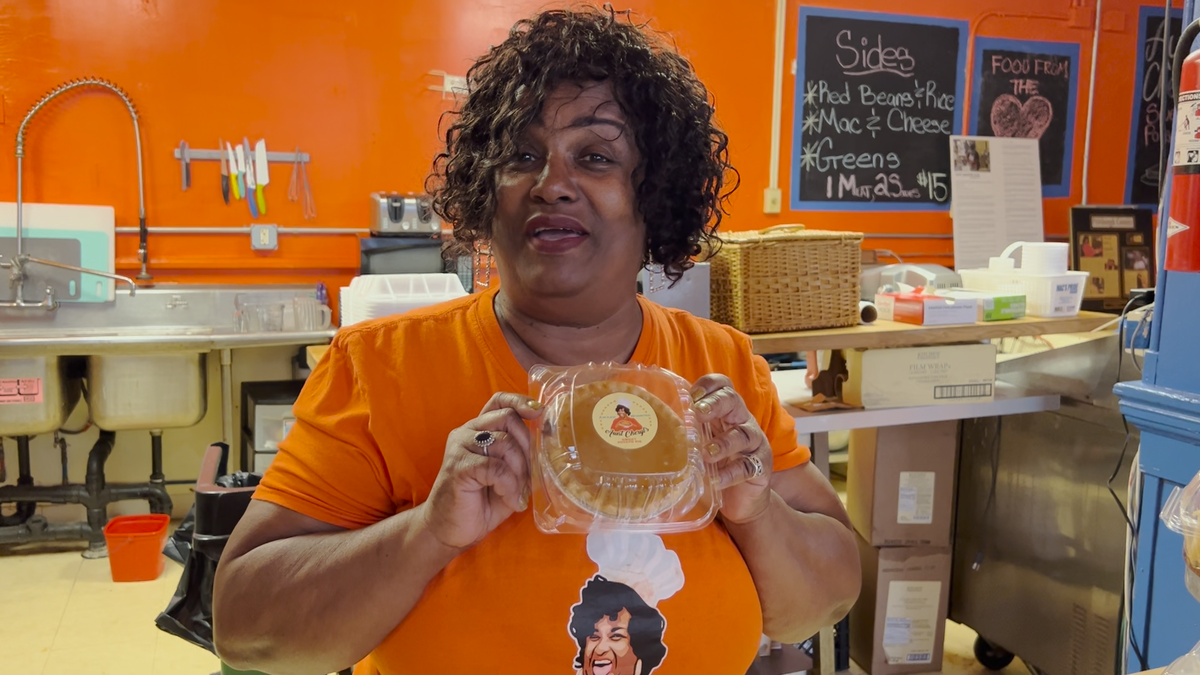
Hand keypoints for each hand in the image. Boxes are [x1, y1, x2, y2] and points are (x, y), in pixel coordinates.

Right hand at [421, 393, 542, 549]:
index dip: (520, 401)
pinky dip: (510, 486)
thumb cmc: (481, 503)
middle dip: (527, 447)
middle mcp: (467, 432)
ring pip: (505, 443)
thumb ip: (522, 456)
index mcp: (478, 429)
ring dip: (520, 472)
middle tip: (528, 477)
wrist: (449, 530)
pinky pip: (496, 467)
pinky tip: (512, 501)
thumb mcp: (509, 475)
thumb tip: (550, 442)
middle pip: (508, 418)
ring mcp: (460, 447)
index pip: (499, 400)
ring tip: (517, 493)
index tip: (539, 411)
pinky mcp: (459, 466)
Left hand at [691, 375, 772, 523]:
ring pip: (743, 434)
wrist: (740, 499)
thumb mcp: (700, 444)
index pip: (722, 386)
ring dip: (724, 442)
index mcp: (726, 412)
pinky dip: (731, 473)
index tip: (692, 395)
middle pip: (734, 401)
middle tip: (698, 413)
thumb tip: (648, 426)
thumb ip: (685, 432)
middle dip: (716, 404)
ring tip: (707, 453)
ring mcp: (753, 443)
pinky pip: (748, 467)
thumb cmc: (715, 465)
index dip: (709, 385)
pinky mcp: (760, 467)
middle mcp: (741, 421)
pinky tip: (716, 480)